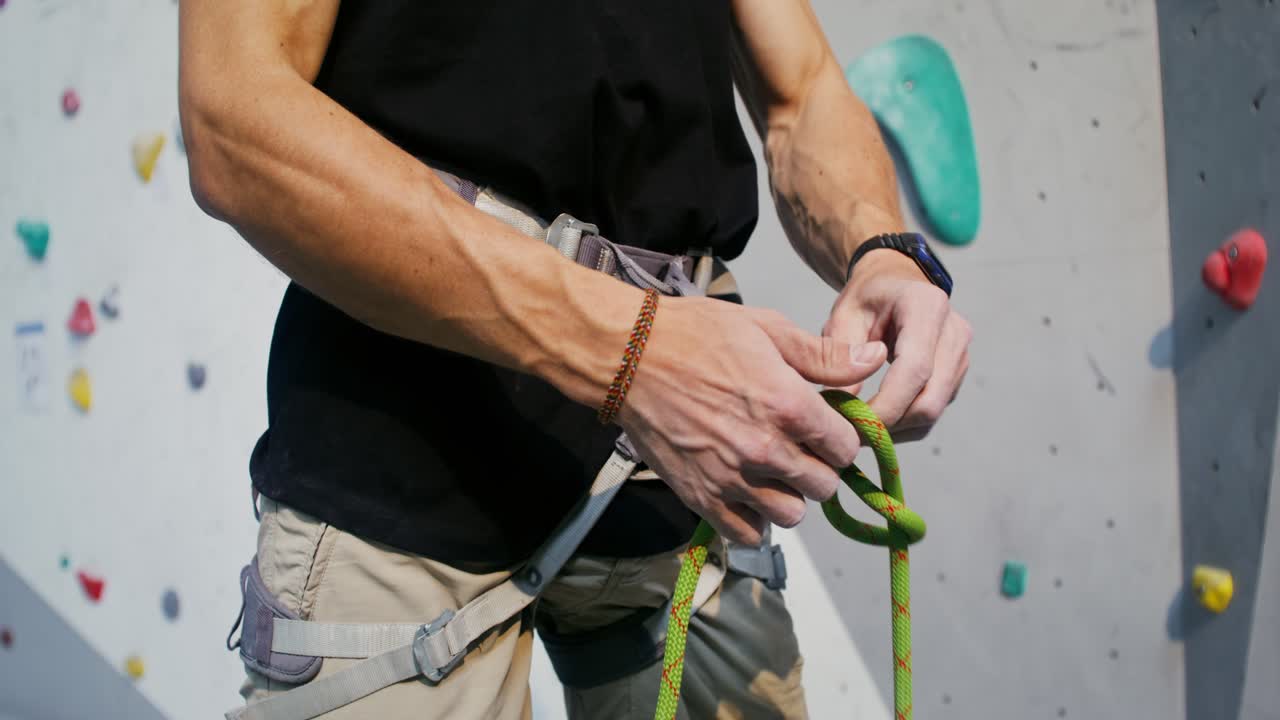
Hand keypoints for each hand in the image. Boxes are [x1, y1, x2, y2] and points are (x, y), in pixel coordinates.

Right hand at [617, 297, 887, 544]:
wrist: (628, 355)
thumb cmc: (696, 334)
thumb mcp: (767, 329)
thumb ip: (824, 355)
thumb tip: (875, 358)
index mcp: (788, 405)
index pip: (846, 447)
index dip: (841, 437)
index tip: (826, 428)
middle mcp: (764, 448)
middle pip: (824, 485)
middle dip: (819, 467)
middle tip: (800, 449)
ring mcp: (731, 478)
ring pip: (791, 514)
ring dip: (789, 496)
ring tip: (773, 472)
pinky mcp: (701, 497)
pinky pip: (748, 533)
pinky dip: (754, 520)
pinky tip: (747, 492)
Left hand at [824, 250, 971, 440]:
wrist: (893, 286)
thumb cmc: (866, 300)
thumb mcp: (843, 317)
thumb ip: (839, 356)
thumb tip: (843, 407)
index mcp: (926, 307)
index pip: (915, 369)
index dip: (886, 406)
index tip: (852, 423)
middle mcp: (955, 331)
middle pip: (931, 399)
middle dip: (889, 423)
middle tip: (849, 431)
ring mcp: (961, 355)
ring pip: (933, 410)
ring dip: (895, 427)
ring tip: (858, 422)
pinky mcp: (957, 374)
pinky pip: (934, 411)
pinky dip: (904, 424)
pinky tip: (877, 416)